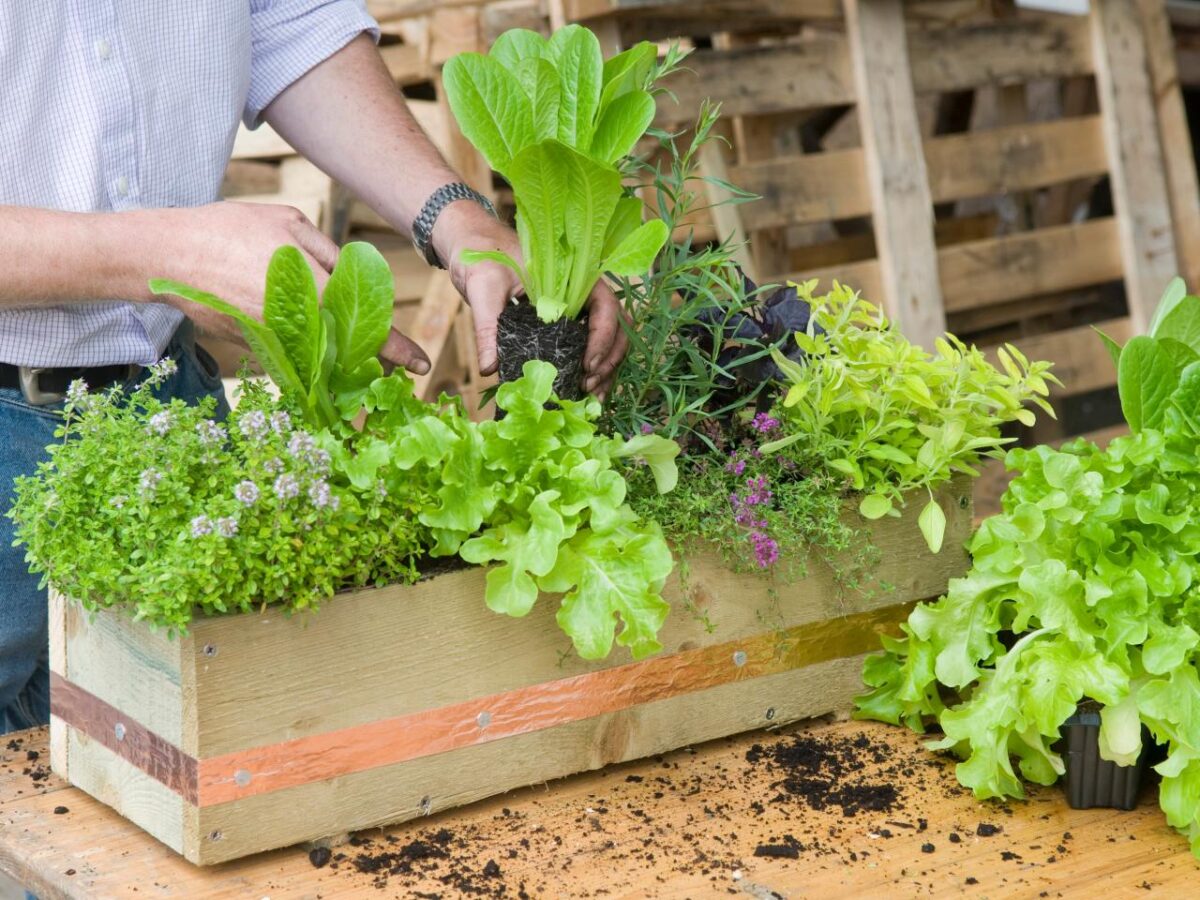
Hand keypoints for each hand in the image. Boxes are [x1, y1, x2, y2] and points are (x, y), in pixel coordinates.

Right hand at [134, 201, 429, 373]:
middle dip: (374, 359)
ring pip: (322, 360)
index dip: (400, 351)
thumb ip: (331, 255)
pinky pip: (292, 356)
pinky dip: (309, 356)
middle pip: (351, 354)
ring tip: (360, 356)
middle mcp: (299, 326)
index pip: (370, 332)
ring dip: (343, 361)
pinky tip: (314, 347)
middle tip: (397, 364)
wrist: (167, 256)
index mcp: (316, 292)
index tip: (421, 363)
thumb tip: (356, 279)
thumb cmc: (230, 230)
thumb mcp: (291, 225)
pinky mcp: (254, 348)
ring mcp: (275, 341)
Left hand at [436, 202, 628, 397]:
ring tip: (590, 395)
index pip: (606, 306)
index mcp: (572, 277)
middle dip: (609, 359)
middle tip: (588, 385)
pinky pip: (588, 346)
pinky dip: (592, 369)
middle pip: (616, 327)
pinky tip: (583, 392)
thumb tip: (491, 369)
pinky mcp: (563, 325)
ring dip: (606, 368)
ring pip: (609, 340)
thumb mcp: (484, 288)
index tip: (586, 365)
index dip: (603, 338)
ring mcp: (575, 310)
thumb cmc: (483, 257)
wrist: (473, 247)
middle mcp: (581, 294)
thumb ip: (488, 326)